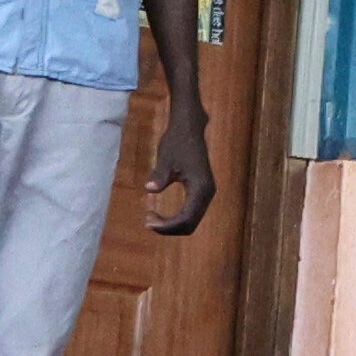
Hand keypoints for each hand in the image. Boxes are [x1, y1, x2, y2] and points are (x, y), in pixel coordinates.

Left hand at [142, 99, 215, 233]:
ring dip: (172, 224)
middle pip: (190, 225)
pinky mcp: (202, 190)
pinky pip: (191, 212)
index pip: (186, 219)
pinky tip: (161, 213)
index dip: (167, 227)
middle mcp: (207, 193)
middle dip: (169, 228)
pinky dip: (177, 217)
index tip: (148, 222)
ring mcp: (207, 192)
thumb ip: (160, 175)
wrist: (189, 127)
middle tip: (147, 221)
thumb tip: (150, 189)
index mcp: (200, 188)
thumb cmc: (176, 141)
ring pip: (192, 220)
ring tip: (151, 218)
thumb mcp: (166, 158)